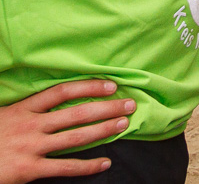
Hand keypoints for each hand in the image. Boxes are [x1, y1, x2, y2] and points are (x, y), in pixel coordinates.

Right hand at [0, 80, 134, 182]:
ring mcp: (30, 148)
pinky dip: (87, 166)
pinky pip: (65, 167)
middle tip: (130, 103)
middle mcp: (30, 125)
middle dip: (106, 107)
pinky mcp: (29, 170)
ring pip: (76, 137)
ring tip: (124, 124)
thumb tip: (51, 100)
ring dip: (104, 130)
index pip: (61, 92)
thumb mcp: (2, 116)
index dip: (88, 86)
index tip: (111, 84)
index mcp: (22, 109)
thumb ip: (25, 110)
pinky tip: (105, 163)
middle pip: (76, 112)